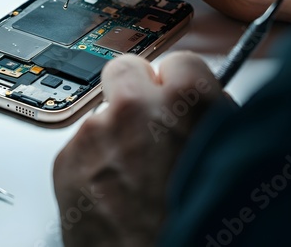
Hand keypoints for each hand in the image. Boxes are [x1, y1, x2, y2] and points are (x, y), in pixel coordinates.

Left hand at [53, 52, 222, 246]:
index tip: (172, 93)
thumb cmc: (200, 229)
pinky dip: (93, 161)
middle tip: (143, 118)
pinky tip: (111, 192)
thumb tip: (191, 100)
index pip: (177, 60)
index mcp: (187, 104)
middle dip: (135, 89)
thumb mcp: (224, 161)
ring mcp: (95, 134)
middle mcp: (136, 110)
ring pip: (102, 112)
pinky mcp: (66, 161)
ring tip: (131, 176)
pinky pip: (81, 145)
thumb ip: (205, 119)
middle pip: (125, 68)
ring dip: (113, 133)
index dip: (176, 81)